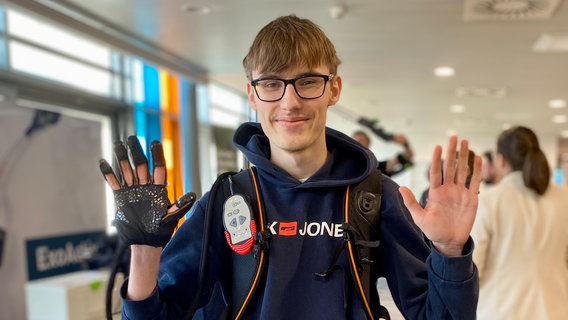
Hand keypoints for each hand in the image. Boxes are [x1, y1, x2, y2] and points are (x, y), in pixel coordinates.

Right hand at [99, 136, 195, 246]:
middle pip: (141, 165)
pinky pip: (114, 183)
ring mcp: (133, 190)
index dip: (157, 156)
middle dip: (137, 152)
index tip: (155, 143)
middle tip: (132, 138)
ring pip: (127, 171)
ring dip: (122, 158)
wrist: (145, 241)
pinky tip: (104, 162)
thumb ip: (179, 206)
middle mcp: (146, 186)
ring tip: (118, 144)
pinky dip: (109, 174)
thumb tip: (192, 195)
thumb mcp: (171, 218)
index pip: (159, 168)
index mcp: (159, 189)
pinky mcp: (121, 197)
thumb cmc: (160, 230)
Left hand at [398, 136, 480, 255]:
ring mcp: (460, 192)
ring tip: (465, 142)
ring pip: (463, 170)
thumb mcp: (419, 217)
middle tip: (453, 137)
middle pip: (450, 166)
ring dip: (464, 156)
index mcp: (435, 192)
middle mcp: (448, 189)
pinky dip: (477, 170)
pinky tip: (478, 158)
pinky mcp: (471, 198)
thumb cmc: (433, 230)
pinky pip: (474, 182)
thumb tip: (400, 188)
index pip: (436, 171)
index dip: (437, 159)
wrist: (449, 242)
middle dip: (452, 152)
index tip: (437, 147)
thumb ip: (411, 202)